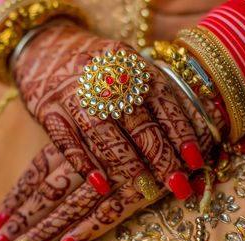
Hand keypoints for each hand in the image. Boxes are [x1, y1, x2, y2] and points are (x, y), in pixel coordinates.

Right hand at [0, 22, 222, 240]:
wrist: (47, 47)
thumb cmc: (99, 66)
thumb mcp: (130, 66)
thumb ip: (157, 92)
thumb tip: (194, 131)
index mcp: (130, 64)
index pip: (162, 100)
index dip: (181, 131)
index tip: (196, 161)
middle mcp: (102, 77)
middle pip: (135, 119)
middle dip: (160, 155)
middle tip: (177, 184)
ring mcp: (73, 93)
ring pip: (103, 131)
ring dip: (127, 162)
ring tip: (147, 188)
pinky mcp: (47, 109)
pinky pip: (65, 139)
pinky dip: (84, 163)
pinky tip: (101, 185)